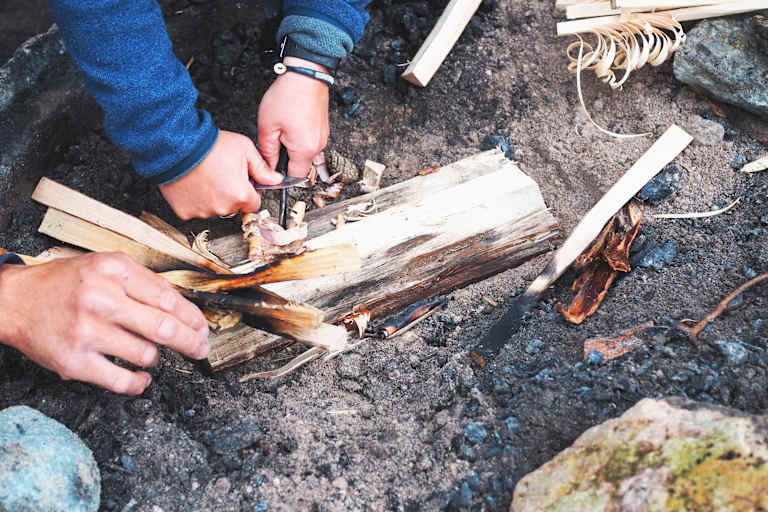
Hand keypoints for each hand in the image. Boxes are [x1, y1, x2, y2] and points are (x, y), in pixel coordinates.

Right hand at [0, 253, 208, 394]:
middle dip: (191, 341)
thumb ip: (143, 282)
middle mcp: (101, 299)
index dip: (192, 316)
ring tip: (151, 353)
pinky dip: (140, 383)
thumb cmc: (65, 283)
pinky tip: (143, 378)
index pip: (168, 297)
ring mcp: (86, 332)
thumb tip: (183, 306)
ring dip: (156, 358)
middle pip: (164, 327)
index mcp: (113, 271)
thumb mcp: (105, 267)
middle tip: (201, 348)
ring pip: (146, 354)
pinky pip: (121, 380)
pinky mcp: (74, 362)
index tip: (202, 326)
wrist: (14, 300)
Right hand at [159, 130, 282, 219]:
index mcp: (241, 195)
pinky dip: (195, 200)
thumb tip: (275, 179)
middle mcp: (223, 208)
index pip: (254, 204)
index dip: (249, 191)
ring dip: (212, 197)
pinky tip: (193, 184)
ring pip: (214, 208)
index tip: (241, 182)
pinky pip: (195, 209)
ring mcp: (203, 212)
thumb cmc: (208, 146)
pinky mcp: (185, 212)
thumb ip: (262, 168)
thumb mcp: (244, 149)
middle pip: (234, 207)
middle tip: (221, 174)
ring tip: (205, 176)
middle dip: (231, 194)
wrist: (175, 145)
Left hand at [258, 56, 329, 176]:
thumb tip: (267, 166)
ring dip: (292, 149)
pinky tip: (290, 125)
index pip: (294, 178)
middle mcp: (318, 146)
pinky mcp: (322, 129)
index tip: (270, 172)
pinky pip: (309, 142)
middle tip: (272, 146)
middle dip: (285, 161)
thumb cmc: (288, 95)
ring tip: (281, 131)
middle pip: (300, 166)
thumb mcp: (268, 126)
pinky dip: (299, 139)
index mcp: (304, 149)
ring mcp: (322, 137)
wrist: (307, 74)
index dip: (280, 179)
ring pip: (305, 154)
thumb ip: (267, 151)